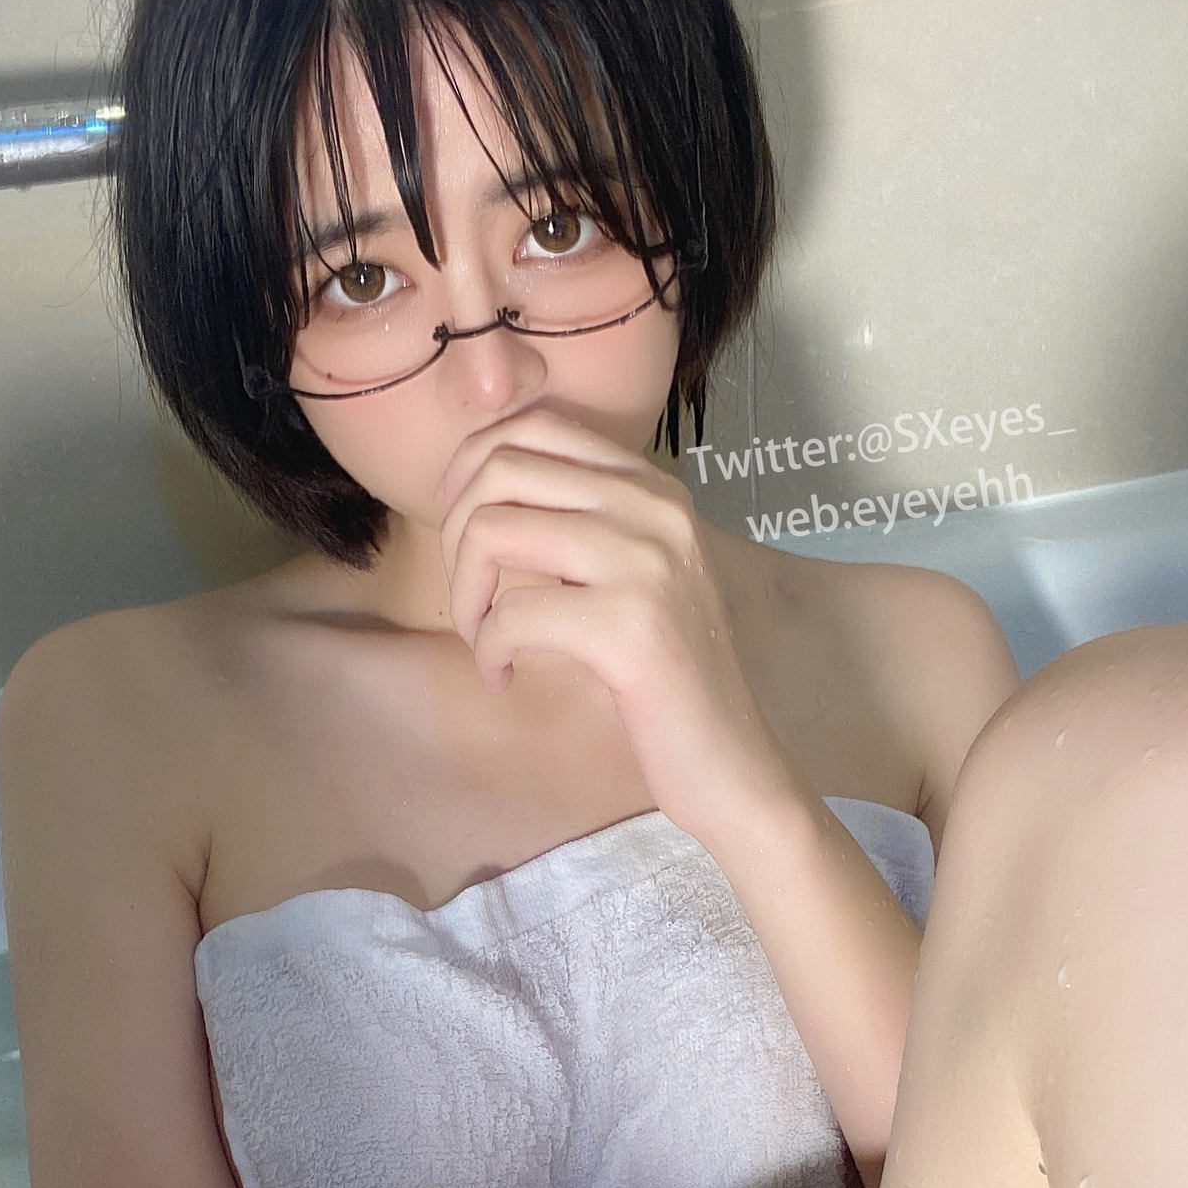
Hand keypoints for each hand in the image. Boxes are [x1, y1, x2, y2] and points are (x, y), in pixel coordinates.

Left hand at [434, 404, 791, 840]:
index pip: (538, 426)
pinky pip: (510, 616)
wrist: (731, 761)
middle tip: (470, 597)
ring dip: (465, 594)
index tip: (460, 523)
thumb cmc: (667, 675)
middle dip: (456, 535)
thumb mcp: (633, 574)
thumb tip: (479, 487)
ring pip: (494, 531)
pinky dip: (488, 651)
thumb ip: (580, 522)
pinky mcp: (630, 628)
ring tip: (482, 638)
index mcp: (655, 488)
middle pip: (502, 469)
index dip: (472, 465)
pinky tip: (504, 679)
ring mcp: (647, 564)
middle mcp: (656, 510)